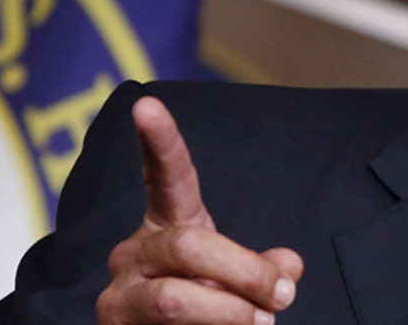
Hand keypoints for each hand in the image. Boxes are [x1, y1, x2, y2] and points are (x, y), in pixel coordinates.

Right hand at [96, 96, 303, 323]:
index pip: (164, 176)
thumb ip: (263, 269)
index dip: (160, 141)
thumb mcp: (239, 282)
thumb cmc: (208, 309)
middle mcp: (133, 252)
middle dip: (245, 272)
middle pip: (189, 245)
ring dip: (230, 314)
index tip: (147, 104)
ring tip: (260, 323)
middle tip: (282, 295)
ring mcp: (118, 294)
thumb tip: (288, 267)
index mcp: (166, 224)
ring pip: (174, 298)